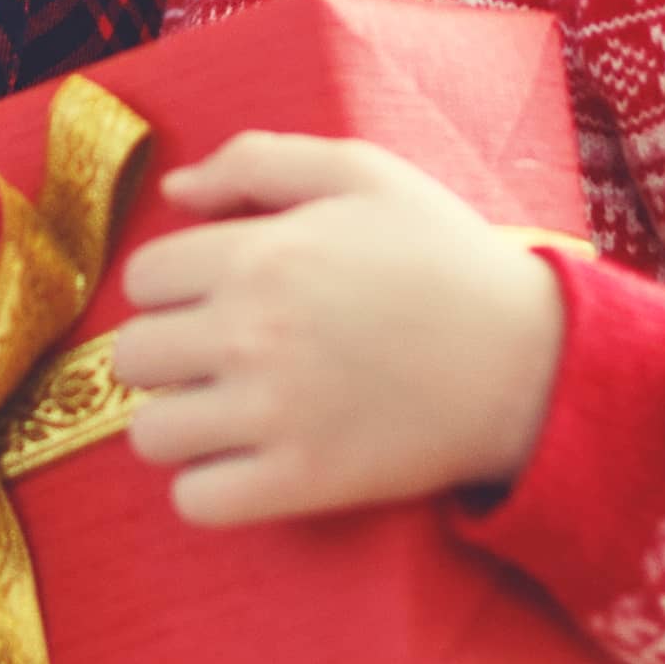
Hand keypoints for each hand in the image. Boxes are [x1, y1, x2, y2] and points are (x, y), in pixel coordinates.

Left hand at [103, 132, 566, 525]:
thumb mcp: (364, 173)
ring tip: (229, 412)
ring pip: (151, 434)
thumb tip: (176, 189)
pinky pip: (195, 501)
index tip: (217, 296)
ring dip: (179, 423)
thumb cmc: (446, 259)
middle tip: (221, 355)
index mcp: (260, 253)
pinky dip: (209, 488)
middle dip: (168, 352)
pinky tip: (247, 462)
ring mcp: (274, 415)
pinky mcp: (302, 483)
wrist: (531, 359)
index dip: (174, 286)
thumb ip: (259, 162)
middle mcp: (252, 334)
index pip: (143, 279)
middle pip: (133, 356)